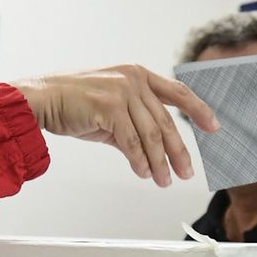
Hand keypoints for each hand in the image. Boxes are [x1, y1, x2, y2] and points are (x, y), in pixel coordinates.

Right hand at [15, 65, 219, 186]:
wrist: (42, 100)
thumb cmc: (72, 104)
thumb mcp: (109, 111)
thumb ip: (133, 125)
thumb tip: (149, 154)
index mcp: (138, 75)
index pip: (177, 92)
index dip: (198, 110)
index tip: (214, 127)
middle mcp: (133, 80)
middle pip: (166, 121)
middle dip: (178, 151)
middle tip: (185, 173)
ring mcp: (122, 91)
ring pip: (150, 134)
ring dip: (159, 162)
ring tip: (164, 181)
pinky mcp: (108, 107)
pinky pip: (131, 141)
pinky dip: (139, 161)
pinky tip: (143, 174)